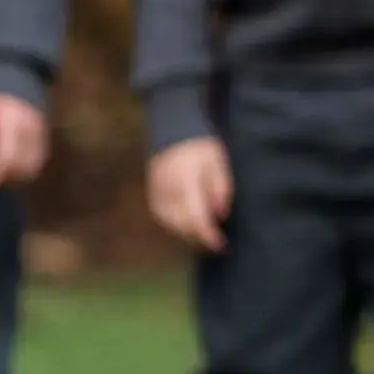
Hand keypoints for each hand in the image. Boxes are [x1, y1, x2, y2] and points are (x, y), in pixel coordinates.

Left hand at [0, 92, 48, 190]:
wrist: (18, 71)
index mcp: (11, 124)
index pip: (7, 160)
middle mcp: (30, 130)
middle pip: (23, 167)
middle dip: (4, 180)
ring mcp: (41, 131)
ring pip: (34, 165)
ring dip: (16, 177)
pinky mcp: (45, 132)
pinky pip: (40, 157)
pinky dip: (27, 168)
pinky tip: (13, 167)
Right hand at [148, 137, 233, 252]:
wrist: (174, 128)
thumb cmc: (202, 145)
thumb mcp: (218, 164)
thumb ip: (221, 189)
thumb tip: (220, 215)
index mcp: (186, 182)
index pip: (195, 217)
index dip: (208, 235)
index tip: (220, 244)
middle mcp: (168, 189)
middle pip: (182, 224)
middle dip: (199, 236)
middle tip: (216, 240)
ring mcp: (156, 191)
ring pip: (170, 222)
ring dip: (186, 231)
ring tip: (203, 233)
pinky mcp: (152, 191)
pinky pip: (161, 215)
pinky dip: (174, 223)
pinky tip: (186, 224)